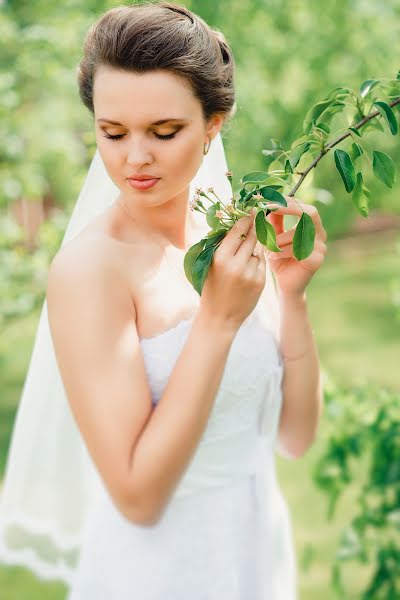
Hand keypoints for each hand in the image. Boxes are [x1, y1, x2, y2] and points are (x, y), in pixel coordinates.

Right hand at [201, 209, 265, 330]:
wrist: (219, 317)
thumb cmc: (211, 287)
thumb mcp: (209, 265)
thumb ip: (221, 245)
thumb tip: (233, 222)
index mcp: (220, 258)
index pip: (237, 231)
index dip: (245, 219)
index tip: (251, 209)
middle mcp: (236, 264)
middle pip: (251, 237)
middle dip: (255, 226)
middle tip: (259, 215)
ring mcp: (250, 273)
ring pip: (258, 249)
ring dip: (255, 246)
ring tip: (247, 249)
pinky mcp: (260, 282)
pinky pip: (262, 263)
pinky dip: (257, 261)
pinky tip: (249, 266)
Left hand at [266, 198, 326, 296]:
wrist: (285, 285)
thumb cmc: (280, 259)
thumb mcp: (275, 237)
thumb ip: (274, 221)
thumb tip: (268, 202)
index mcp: (311, 225)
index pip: (304, 206)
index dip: (287, 201)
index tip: (269, 200)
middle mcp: (320, 234)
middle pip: (310, 213)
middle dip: (289, 209)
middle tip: (270, 208)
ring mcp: (321, 247)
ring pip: (300, 233)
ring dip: (279, 238)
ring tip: (266, 245)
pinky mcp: (317, 260)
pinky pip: (298, 250)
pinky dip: (281, 251)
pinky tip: (272, 255)